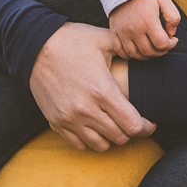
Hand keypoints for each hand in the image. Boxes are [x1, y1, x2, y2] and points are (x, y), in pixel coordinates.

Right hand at [29, 23, 155, 152]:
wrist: (34, 45)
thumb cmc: (73, 40)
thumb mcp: (104, 40)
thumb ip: (129, 51)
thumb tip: (151, 53)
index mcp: (102, 91)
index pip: (133, 125)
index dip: (146, 127)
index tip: (149, 123)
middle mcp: (86, 109)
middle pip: (120, 137)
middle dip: (131, 132)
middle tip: (134, 124)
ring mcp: (69, 118)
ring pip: (101, 145)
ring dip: (112, 138)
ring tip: (115, 126)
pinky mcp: (55, 122)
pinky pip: (79, 145)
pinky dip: (91, 141)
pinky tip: (96, 129)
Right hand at [108, 0, 179, 58]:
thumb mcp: (165, 0)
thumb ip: (173, 17)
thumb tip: (172, 34)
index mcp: (148, 21)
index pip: (161, 44)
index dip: (171, 45)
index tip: (173, 40)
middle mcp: (134, 29)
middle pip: (149, 52)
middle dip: (161, 51)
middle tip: (164, 44)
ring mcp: (122, 33)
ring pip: (135, 55)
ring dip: (147, 55)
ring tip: (153, 47)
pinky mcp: (114, 33)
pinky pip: (121, 52)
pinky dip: (131, 56)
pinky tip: (139, 49)